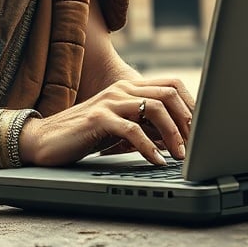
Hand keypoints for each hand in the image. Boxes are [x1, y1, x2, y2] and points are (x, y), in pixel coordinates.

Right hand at [18, 78, 194, 166]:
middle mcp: (122, 89)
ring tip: (180, 156)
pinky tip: (156, 161)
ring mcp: (110, 101)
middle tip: (195, 145)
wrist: (45, 140)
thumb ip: (147, 126)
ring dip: (173, 134)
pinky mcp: (98, 118)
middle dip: (188, 120)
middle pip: (169, 93)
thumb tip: (180, 137)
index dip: (192, 105)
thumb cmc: (85, 135)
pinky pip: (131, 129)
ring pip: (155, 108)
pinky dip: (148, 147)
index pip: (172, 84)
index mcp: (130, 87)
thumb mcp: (122, 128)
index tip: (202, 130)